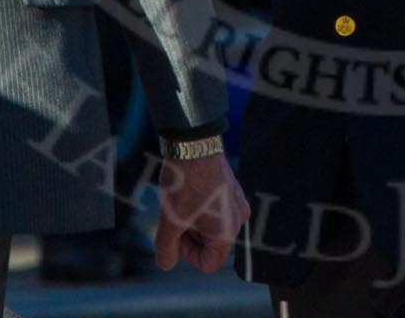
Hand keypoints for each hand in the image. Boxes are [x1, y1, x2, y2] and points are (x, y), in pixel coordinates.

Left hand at [154, 152, 249, 273]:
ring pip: (209, 227)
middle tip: (173, 216)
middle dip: (187, 235)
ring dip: (190, 221)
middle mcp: (238, 219)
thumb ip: (166, 249)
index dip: (187, 254)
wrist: (193, 142)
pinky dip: (196, 208)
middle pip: (209, 245)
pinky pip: (213, 211)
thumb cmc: (185, 181)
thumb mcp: (170, 220)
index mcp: (228, 231)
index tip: (175, 233)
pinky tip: (185, 193)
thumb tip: (166, 264)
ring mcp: (236, 203)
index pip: (208, 263)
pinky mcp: (230, 190)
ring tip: (178, 202)